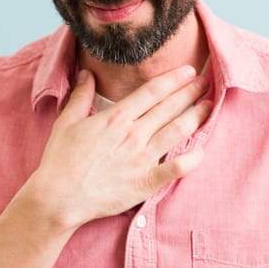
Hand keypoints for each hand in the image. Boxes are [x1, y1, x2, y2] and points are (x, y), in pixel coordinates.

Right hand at [25, 66, 210, 230]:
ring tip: (209, 106)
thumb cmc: (60, 160)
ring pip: (178, 131)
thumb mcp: (66, 122)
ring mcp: (142, 158)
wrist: (59, 197)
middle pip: (170, 107)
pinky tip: (202, 151)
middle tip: (205, 81)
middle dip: (190, 92)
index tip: (187, 70)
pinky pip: (175, 169)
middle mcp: (133, 134)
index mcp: (116, 118)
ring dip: (197, 116)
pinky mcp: (145, 182)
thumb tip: (87, 74)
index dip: (173, 78)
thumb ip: (81, 96)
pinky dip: (191, 160)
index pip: (152, 91)